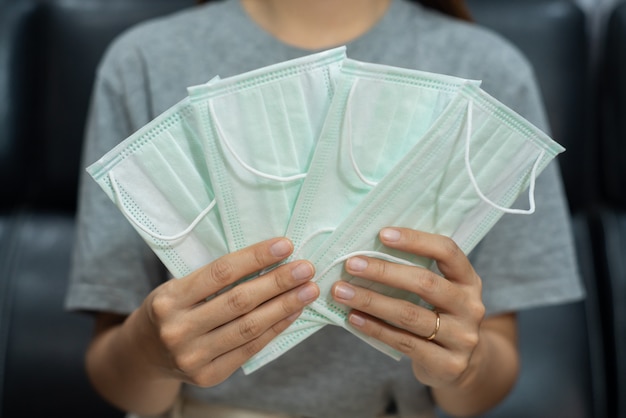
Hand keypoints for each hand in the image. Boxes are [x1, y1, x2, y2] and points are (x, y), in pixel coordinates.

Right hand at [130, 237, 317, 386]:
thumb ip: (214, 278)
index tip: (285, 246)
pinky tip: (293, 312)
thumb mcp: (178, 287)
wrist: (146, 353)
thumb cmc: (172, 309)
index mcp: (169, 299)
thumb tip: (268, 258)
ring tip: (308, 290)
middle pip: (239, 301)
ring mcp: (192, 356)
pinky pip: (250, 348)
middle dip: (278, 282)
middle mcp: (178, 329)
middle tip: (306, 268)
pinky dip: (275, 328)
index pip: (220, 273)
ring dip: (285, 306)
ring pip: (249, 326)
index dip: (256, 258)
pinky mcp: (208, 375)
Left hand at [331, 227, 484, 388]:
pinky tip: (354, 318)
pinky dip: (375, 328)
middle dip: (383, 271)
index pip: (447, 251)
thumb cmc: (439, 316)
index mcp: (469, 280)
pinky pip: (404, 342)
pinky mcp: (447, 364)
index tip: (382, 234)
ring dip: (371, 301)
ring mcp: (461, 337)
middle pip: (425, 283)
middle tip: (351, 264)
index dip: (416, 240)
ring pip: (410, 315)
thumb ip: (417, 270)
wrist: (460, 364)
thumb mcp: (440, 291)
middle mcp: (470, 306)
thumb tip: (369, 249)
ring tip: (342, 292)